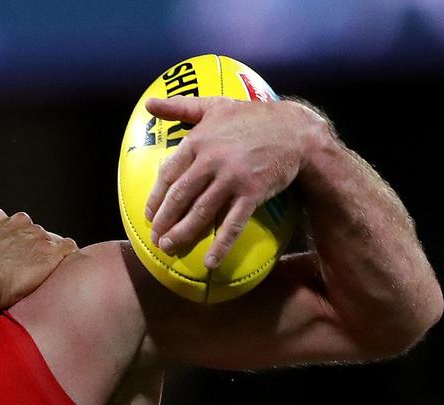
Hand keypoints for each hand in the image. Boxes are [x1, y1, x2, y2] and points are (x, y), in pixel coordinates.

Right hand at [0, 208, 76, 308]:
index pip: (9, 224)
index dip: (10, 240)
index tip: (9, 255)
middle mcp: (17, 222)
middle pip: (30, 230)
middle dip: (28, 246)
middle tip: (22, 267)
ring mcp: (36, 235)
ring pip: (48, 240)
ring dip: (45, 254)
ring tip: (39, 274)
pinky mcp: (52, 250)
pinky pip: (69, 248)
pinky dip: (67, 257)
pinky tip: (63, 268)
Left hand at [144, 96, 323, 267]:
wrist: (295, 129)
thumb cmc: (252, 117)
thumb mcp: (214, 105)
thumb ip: (180, 107)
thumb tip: (148, 103)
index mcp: (198, 141)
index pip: (168, 174)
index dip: (156, 197)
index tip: (148, 214)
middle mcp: (211, 161)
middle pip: (180, 196)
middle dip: (164, 220)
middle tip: (155, 239)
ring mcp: (232, 178)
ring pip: (200, 212)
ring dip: (182, 233)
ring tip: (169, 248)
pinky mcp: (252, 192)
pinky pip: (232, 223)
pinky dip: (220, 244)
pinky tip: (209, 262)